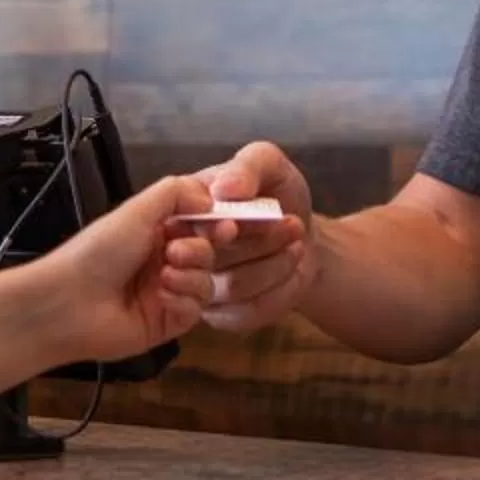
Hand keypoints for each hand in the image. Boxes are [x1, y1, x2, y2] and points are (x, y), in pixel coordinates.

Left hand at [28, 175, 217, 363]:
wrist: (70, 302)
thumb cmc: (100, 251)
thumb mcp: (136, 210)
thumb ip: (175, 193)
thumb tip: (211, 198)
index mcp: (156, 231)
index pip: (199, 223)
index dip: (214, 223)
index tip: (225, 224)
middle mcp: (164, 260)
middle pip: (208, 253)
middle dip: (198, 251)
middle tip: (174, 253)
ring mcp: (168, 293)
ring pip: (206, 281)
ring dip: (190, 276)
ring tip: (164, 277)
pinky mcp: (169, 322)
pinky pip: (196, 310)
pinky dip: (182, 301)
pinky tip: (160, 298)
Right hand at [189, 142, 315, 333]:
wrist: (300, 234)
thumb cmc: (276, 194)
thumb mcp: (268, 164)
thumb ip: (248, 166)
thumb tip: (227, 189)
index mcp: (181, 211)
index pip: (179, 228)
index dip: (209, 229)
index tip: (238, 223)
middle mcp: (181, 252)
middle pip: (204, 262)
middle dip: (254, 244)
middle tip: (294, 225)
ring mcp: (200, 288)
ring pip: (232, 288)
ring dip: (275, 265)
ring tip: (298, 243)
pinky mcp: (223, 315)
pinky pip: (247, 313)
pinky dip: (280, 290)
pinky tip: (295, 272)